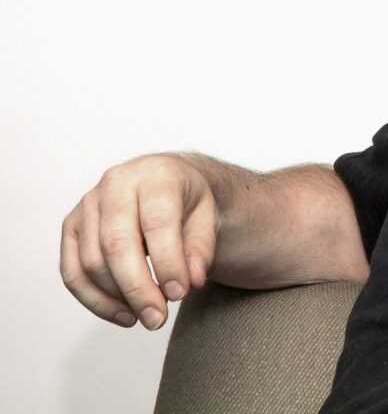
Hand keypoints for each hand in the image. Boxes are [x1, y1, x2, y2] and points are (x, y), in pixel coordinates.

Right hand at [60, 154, 217, 329]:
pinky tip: (123, 314)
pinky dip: (95, 301)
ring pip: (91, 263)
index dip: (167, 262)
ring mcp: (88, 205)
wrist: (165, 181)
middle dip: (137, 288)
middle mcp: (116, 184)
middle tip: (157, 318)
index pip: (157, 223)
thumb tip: (192, 280)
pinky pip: (73, 272)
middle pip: (116, 245)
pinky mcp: (72, 227)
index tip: (179, 294)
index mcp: (155, 175)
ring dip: (118, 298)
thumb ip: (202, 246)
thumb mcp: (209, 214)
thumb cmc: (186, 199)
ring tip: (148, 315)